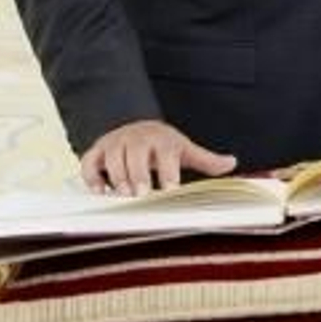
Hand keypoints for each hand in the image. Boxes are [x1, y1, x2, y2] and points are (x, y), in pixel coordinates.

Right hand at [81, 120, 237, 195]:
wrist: (135, 127)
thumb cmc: (162, 144)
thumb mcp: (184, 150)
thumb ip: (206, 160)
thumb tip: (231, 163)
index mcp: (162, 139)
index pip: (166, 151)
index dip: (168, 169)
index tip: (170, 187)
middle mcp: (137, 139)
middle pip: (136, 153)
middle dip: (139, 173)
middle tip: (142, 193)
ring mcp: (115, 143)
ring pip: (113, 157)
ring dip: (117, 176)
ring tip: (123, 194)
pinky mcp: (97, 151)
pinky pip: (90, 162)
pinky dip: (92, 176)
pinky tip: (99, 190)